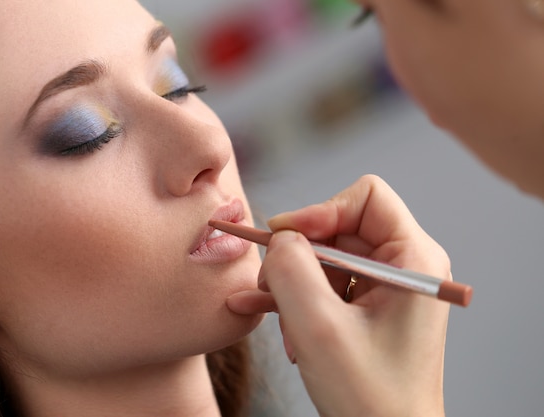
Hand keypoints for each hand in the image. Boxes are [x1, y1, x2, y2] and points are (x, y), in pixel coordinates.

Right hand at [229, 175, 448, 416]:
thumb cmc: (369, 397)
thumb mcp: (319, 328)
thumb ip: (291, 269)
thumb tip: (280, 238)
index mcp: (414, 259)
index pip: (366, 197)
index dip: (320, 210)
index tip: (284, 239)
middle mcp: (405, 265)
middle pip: (338, 228)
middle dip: (299, 257)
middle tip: (270, 288)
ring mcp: (386, 287)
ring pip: (324, 258)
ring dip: (293, 285)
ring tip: (278, 321)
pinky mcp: (368, 307)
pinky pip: (325, 284)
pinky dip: (295, 296)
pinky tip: (261, 310)